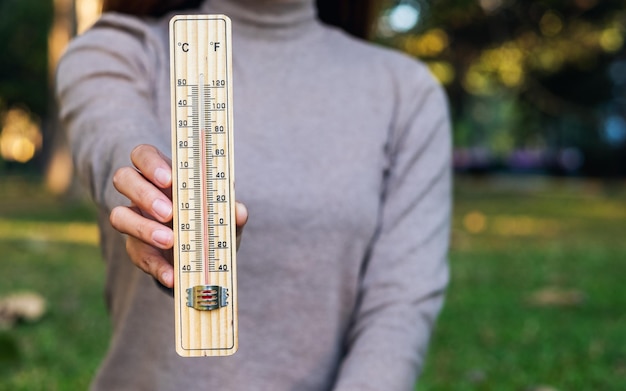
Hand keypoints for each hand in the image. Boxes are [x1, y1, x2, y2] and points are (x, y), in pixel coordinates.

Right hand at [109, 144, 247, 287]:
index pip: (144, 155)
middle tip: (168, 212)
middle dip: (144, 194)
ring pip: (119, 215)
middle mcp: (143, 193)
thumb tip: (238, 211)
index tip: (170, 178)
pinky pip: (137, 254)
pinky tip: (172, 275)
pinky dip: (156, 266)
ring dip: (143, 228)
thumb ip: (231, 212)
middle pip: (124, 178)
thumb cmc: (212, 222)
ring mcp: (135, 220)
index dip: (151, 163)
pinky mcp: (137, 249)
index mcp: (163, 174)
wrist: (205, 259)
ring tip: (170, 241)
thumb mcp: (225, 216)